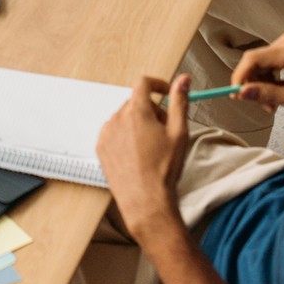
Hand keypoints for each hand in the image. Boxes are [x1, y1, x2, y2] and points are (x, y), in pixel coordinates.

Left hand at [97, 75, 189, 244]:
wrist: (146, 203)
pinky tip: (137, 155)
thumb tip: (182, 80)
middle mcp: (117, 119)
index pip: (143, 83)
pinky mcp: (100, 148)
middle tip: (165, 130)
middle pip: (136, 102)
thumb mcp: (179, 133)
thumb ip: (179, 101)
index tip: (166, 93)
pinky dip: (125, 137)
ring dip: (138, 123)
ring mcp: (106, 134)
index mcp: (137, 112)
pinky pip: (114, 132)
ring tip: (151, 147)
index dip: (158, 85)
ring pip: (125, 117)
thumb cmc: (163, 171)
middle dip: (152, 110)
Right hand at [231, 32, 283, 117]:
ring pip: (260, 64)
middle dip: (253, 84)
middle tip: (261, 106)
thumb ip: (267, 95)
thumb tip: (243, 92)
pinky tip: (277, 94)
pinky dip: (269, 80)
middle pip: (254, 61)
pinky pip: (268, 64)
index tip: (235, 93)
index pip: (252, 58)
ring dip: (261, 85)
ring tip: (273, 105)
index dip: (240, 76)